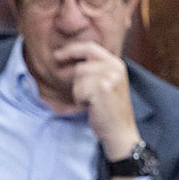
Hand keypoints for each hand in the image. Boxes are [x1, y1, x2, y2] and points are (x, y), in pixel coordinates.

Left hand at [53, 40, 139, 157]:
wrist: (120, 131)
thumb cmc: (110, 111)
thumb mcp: (108, 83)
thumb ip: (96, 68)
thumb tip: (72, 55)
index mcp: (117, 64)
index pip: (90, 47)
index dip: (72, 49)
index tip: (58, 55)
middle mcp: (115, 68)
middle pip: (82, 65)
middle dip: (76, 80)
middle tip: (71, 86)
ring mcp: (110, 78)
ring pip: (79, 77)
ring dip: (79, 91)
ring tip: (92, 102)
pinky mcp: (102, 89)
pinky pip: (79, 89)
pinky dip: (80, 100)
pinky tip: (92, 107)